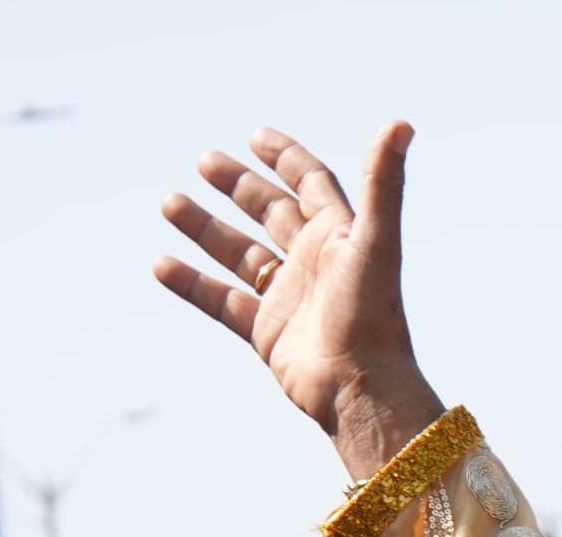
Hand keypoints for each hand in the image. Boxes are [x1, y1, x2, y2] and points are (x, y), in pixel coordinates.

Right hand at [154, 123, 445, 479]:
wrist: (361, 389)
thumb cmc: (373, 315)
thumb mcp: (375, 240)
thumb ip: (382, 182)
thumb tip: (401, 122)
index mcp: (341, 236)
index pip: (312, 183)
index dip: (287, 157)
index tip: (255, 136)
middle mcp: (315, 264)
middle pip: (272, 212)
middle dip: (239, 185)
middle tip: (203, 160)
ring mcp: (290, 298)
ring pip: (241, 254)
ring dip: (206, 228)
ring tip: (168, 201)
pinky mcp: (268, 333)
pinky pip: (222, 302)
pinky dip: (194, 283)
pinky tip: (161, 264)